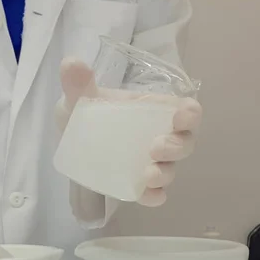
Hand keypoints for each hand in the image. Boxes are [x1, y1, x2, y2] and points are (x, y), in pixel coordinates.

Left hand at [55, 57, 202, 206]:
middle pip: (185, 142)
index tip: (180, 116)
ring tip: (148, 175)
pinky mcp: (139, 184)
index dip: (191, 114)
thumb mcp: (80, 97)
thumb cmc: (84, 113)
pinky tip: (146, 195)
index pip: (187, 111)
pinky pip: (154, 193)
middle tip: (155, 147)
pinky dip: (154, 196)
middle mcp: (161, 135)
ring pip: (171, 169)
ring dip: (165, 173)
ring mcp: (152, 162)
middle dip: (177, 146)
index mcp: (155, 110)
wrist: (69, 141)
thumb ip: (77, 83)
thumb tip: (71, 63)